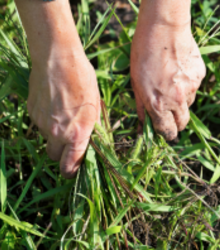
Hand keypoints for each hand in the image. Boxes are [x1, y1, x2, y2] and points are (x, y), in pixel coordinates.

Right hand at [27, 55, 99, 177]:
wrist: (57, 58)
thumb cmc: (83, 80)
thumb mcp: (95, 105)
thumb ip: (91, 128)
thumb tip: (90, 141)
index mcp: (77, 133)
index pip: (70, 165)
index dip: (71, 171)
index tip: (73, 169)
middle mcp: (57, 133)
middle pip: (54, 156)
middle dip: (61, 154)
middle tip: (69, 142)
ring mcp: (41, 123)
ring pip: (46, 139)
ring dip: (54, 135)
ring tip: (63, 115)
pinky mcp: (31, 112)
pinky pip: (39, 125)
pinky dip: (46, 121)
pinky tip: (53, 105)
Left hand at [131, 23, 205, 140]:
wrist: (163, 29)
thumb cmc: (143, 55)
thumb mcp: (135, 83)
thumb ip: (141, 107)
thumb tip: (143, 126)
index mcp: (158, 105)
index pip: (168, 132)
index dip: (166, 134)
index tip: (165, 131)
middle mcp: (177, 100)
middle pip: (183, 124)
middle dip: (176, 123)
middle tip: (168, 112)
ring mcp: (191, 88)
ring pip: (188, 105)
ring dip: (181, 102)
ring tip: (171, 83)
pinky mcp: (200, 76)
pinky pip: (194, 88)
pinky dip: (187, 86)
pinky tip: (178, 72)